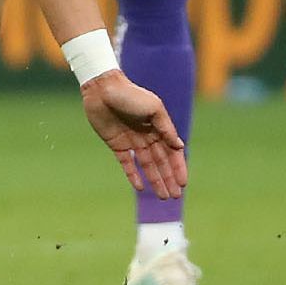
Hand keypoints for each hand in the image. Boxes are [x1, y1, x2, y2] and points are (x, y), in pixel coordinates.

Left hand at [81, 69, 186, 198]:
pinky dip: (133, 175)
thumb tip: (180, 147)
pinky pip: (127, 163)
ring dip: (155, 180)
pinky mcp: (116, 144)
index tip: (183, 183)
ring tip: (162, 196)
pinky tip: (140, 187)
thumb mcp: (153, 108)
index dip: (178, 167)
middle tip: (175, 196)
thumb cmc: (130, 94)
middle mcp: (147, 136)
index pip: (172, 152)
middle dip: (168, 178)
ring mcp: (132, 141)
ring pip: (146, 165)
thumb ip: (166, 128)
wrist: (102, 88)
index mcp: (158, 127)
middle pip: (160, 162)